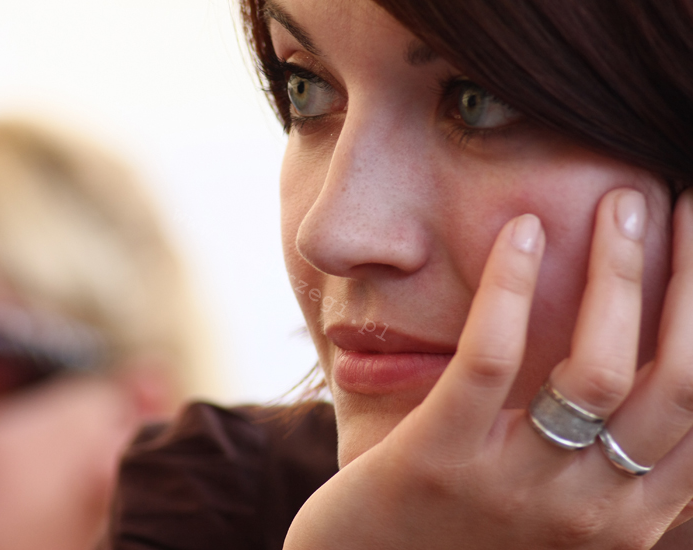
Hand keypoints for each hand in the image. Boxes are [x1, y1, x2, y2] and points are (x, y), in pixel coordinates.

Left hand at [284, 188, 692, 548]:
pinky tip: (520, 232)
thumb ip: (608, 459)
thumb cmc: (464, 533)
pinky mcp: (439, 459)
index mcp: (627, 516)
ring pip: (596, 368)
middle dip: (690, 279)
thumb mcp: (559, 508)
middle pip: (678, 381)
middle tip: (681, 198)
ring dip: (616, 273)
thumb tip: (647, 369)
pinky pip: (489, 360)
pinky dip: (510, 288)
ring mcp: (515, 487)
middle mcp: (589, 510)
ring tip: (619, 201)